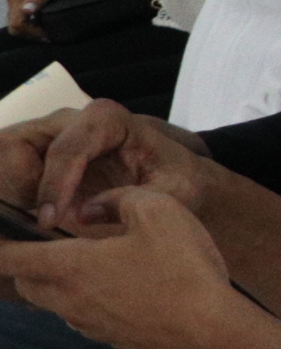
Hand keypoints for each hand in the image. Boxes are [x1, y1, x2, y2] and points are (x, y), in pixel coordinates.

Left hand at [0, 183, 251, 348]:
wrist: (214, 334)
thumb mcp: (159, 210)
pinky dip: (88, 300)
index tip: (3, 233)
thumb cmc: (184, 272)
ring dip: (58, 282)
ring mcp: (90, 324)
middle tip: (47, 243)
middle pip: (25, 282)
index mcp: (69, 266)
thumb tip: (94, 204)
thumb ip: (119, 197)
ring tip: (90, 263)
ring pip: (53, 301)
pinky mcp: (113, 339)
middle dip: (26, 262)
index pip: (6, 258)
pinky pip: (84, 316)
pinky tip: (122, 288)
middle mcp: (69, 299)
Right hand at [33, 100, 213, 230]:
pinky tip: (37, 225)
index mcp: (111, 120)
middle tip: (39, 228)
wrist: (184, 179)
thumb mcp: (173, 194)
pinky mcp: (62, 156)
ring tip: (35, 229)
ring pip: (31, 161)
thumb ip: (134, 201)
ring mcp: (69, 135)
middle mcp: (84, 120)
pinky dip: (33, 198)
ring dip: (28, 194)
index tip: (51, 220)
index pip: (71, 149)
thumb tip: (83, 213)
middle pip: (43, 153)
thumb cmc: (183, 182)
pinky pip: (34, 174)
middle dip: (37, 191)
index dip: (56, 185)